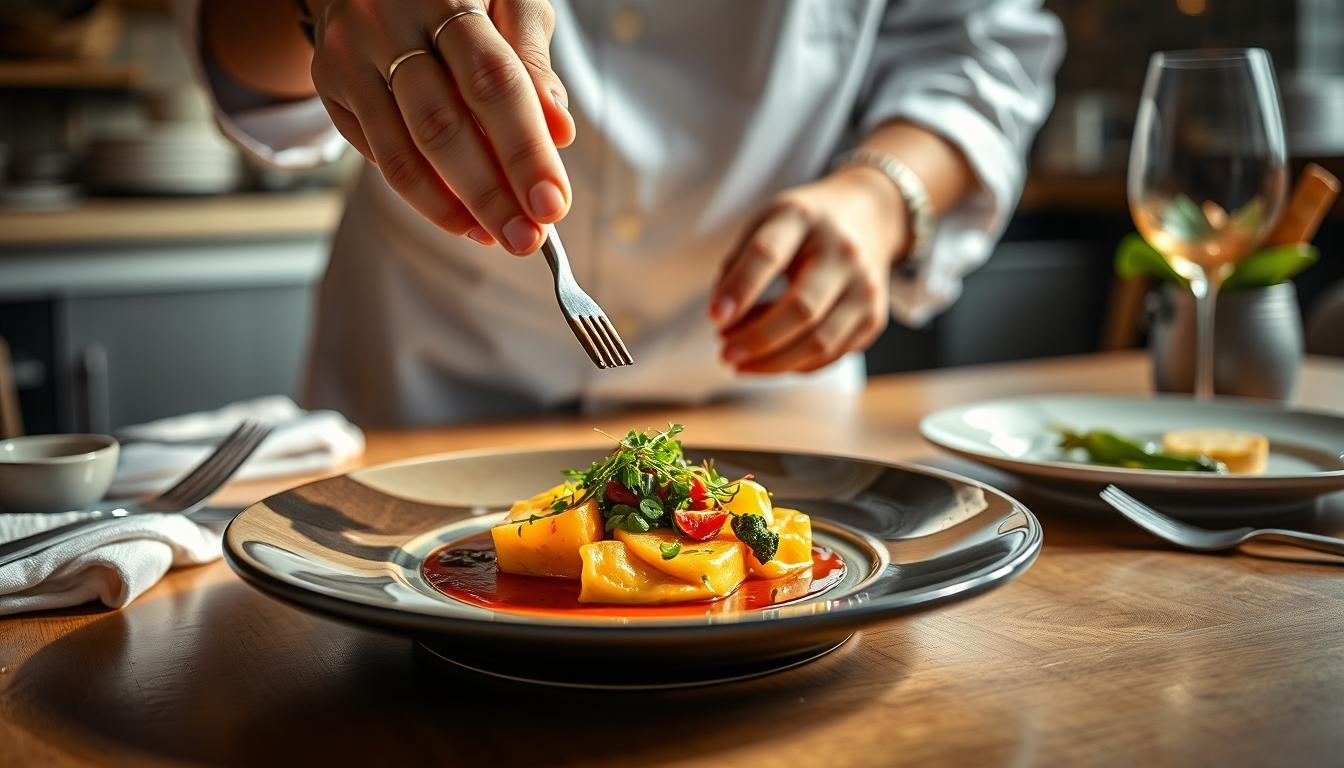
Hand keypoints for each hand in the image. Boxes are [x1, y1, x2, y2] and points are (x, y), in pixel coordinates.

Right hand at [306, 0, 573, 253]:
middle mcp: (388, 21)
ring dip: (452, 207)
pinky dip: (422, 195)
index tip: (553, 205)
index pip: (492, 83)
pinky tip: (462, 217)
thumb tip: (560, 133)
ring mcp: (351, 53)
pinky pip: (377, 153)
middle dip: (490, 194)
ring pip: (400, 150)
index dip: (524, 150)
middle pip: (441, 125)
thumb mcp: (509, 0)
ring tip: (495, 236)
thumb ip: (532, 61)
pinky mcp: (329, 81)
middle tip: (526, 239)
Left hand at [709, 166, 907, 373]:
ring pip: (819, 343)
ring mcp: (865, 288)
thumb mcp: (766, 224)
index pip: (768, 254)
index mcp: (804, 219)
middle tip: (724, 353)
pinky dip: (794, 365)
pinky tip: (769, 361)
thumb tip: (723, 318)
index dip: (740, 289)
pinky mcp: (874, 318)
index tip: (715, 317)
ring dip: (773, 362)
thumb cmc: (804, 228)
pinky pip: (830, 356)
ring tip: (740, 362)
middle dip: (757, 339)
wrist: (869, 216)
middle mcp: (843, 253)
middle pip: (801, 309)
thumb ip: (738, 266)